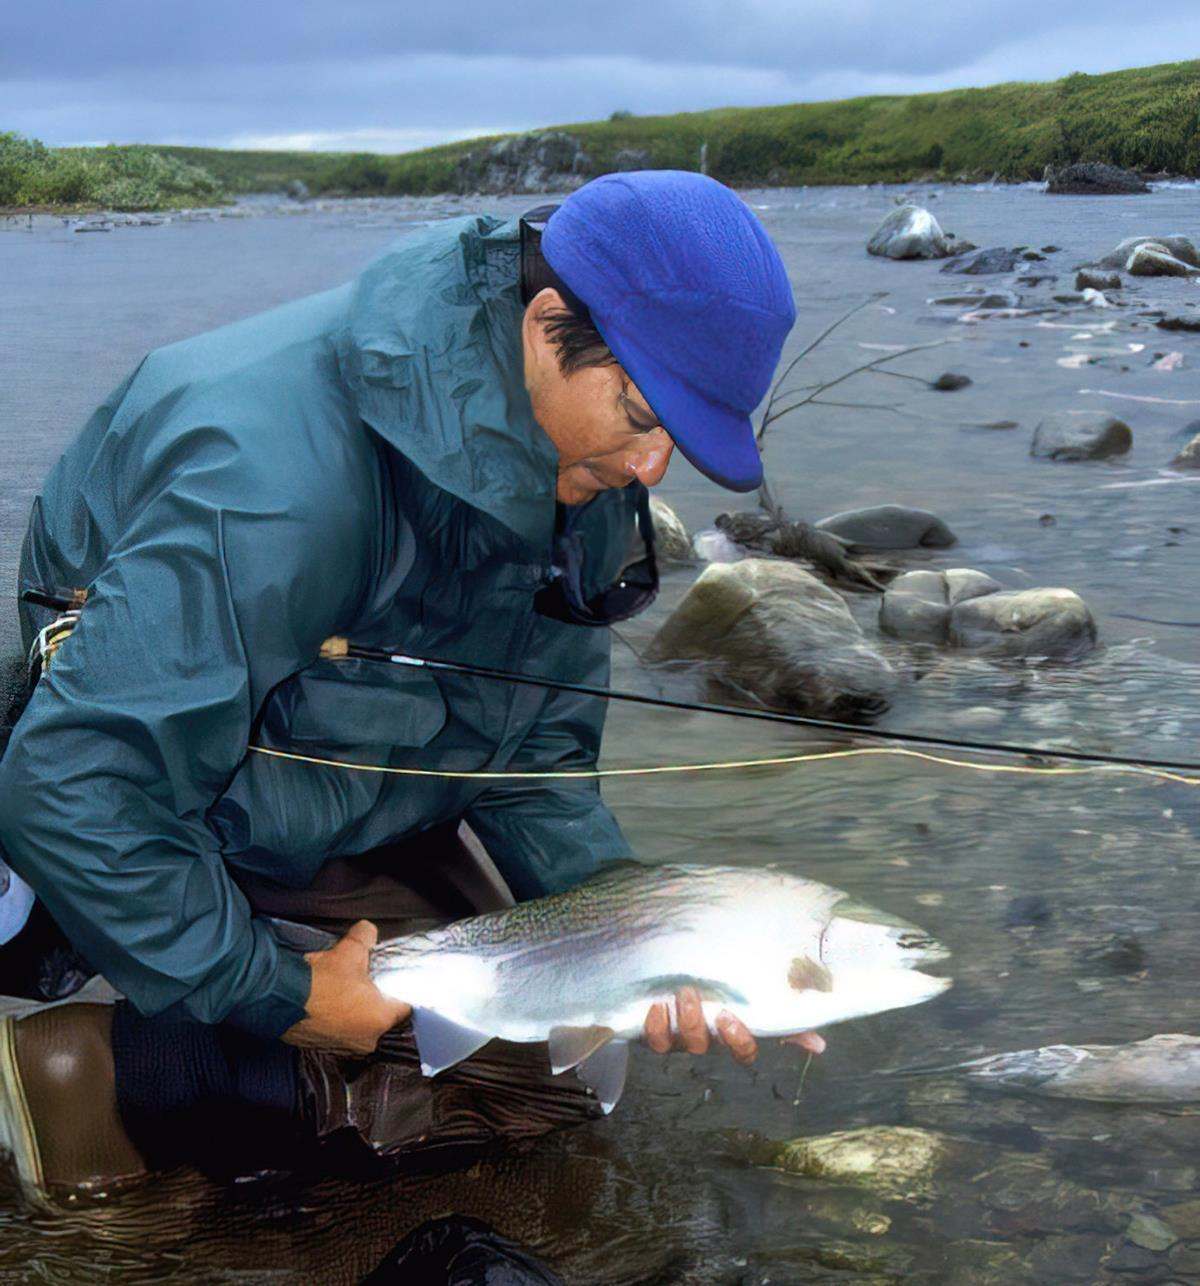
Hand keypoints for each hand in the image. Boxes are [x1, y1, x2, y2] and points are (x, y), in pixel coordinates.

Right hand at [281, 919, 410, 1055]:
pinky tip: (325, 1004)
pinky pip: (337, 1033)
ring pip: (358, 1026)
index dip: (398, 990)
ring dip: (352, 1012)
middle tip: (361, 983)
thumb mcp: (349, 949)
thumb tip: (368, 931)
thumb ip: (366, 937)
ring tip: (340, 992)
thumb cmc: (320, 979)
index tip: (389, 980)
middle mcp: (366, 1040)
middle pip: (380, 1017)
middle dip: (373, 1000)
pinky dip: (333, 1021)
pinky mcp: (321, 1048)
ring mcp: (343, 1048)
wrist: (279, 998)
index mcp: (380, 1019)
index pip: (404, 1006)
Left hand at [642, 986, 826, 1065]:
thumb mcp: (758, 1005)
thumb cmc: (728, 997)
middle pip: (703, 1046)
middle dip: (697, 1024)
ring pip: (676, 1044)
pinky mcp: (658, 1033)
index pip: (742, 1052)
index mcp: (732, 1037)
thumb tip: (820, 1045)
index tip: (729, 1017)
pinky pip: (654, 1040)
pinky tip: (657, 1006)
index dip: (736, 1040)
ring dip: (677, 1022)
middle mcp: (706, 1043)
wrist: (684, 985)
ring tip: (678, 995)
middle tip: (694, 995)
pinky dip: (654, 1025)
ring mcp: (680, 1040)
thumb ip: (787, 1022)